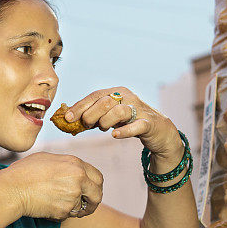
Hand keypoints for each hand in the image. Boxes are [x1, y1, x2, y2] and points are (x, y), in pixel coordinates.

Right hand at [1, 152, 102, 220]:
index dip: (95, 187)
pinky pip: (67, 216)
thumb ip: (67, 165)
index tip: (90, 193)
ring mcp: (73, 195)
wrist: (12, 189)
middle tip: (86, 208)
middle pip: (97, 195)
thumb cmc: (24, 172)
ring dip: (71, 209)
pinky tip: (46, 206)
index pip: (98, 178)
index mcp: (76, 163)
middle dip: (92, 203)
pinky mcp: (65, 210)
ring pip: (80, 208)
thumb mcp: (48, 159)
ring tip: (53, 202)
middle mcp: (78, 178)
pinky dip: (59, 215)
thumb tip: (76, 172)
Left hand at [64, 87, 182, 160]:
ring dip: (105, 122)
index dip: (80, 106)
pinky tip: (115, 135)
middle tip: (87, 125)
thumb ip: (92, 117)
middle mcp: (128, 97)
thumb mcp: (110, 117)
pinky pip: (136, 125)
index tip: (68, 118)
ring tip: (102, 129)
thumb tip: (68, 121)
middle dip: (91, 114)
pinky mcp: (149, 123)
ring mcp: (140, 109)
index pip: (95, 96)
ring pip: (119, 111)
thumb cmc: (130, 123)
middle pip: (105, 101)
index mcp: (117, 92)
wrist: (158, 132)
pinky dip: (124, 131)